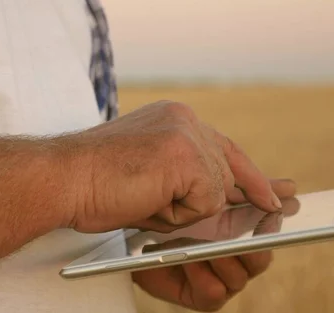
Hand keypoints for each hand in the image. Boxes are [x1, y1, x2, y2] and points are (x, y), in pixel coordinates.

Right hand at [61, 101, 287, 232]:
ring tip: (142, 199)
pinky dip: (177, 215)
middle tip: (269, 205)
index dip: (248, 175)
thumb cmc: (93, 183)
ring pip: (216, 189)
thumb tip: (225, 198)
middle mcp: (184, 118)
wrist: (60, 179)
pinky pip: (205, 202)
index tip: (274, 193)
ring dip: (184, 210)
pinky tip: (145, 201)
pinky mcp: (184, 156)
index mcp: (173, 118)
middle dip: (237, 196)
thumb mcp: (149, 175)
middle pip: (229, 167)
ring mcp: (186, 134)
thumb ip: (186, 177)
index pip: (223, 147)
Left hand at [131, 197, 297, 311]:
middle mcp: (236, 259)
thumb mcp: (205, 186)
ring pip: (239, 276)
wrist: (134, 227)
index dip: (277, 223)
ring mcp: (220, 279)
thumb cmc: (171, 207)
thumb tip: (291, 187)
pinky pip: (213, 290)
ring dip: (224, 257)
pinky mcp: (200, 295)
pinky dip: (203, 274)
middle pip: (261, 258)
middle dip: (255, 244)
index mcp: (243, 232)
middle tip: (247, 227)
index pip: (270, 231)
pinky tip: (190, 259)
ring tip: (210, 243)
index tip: (280, 209)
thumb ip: (244, 184)